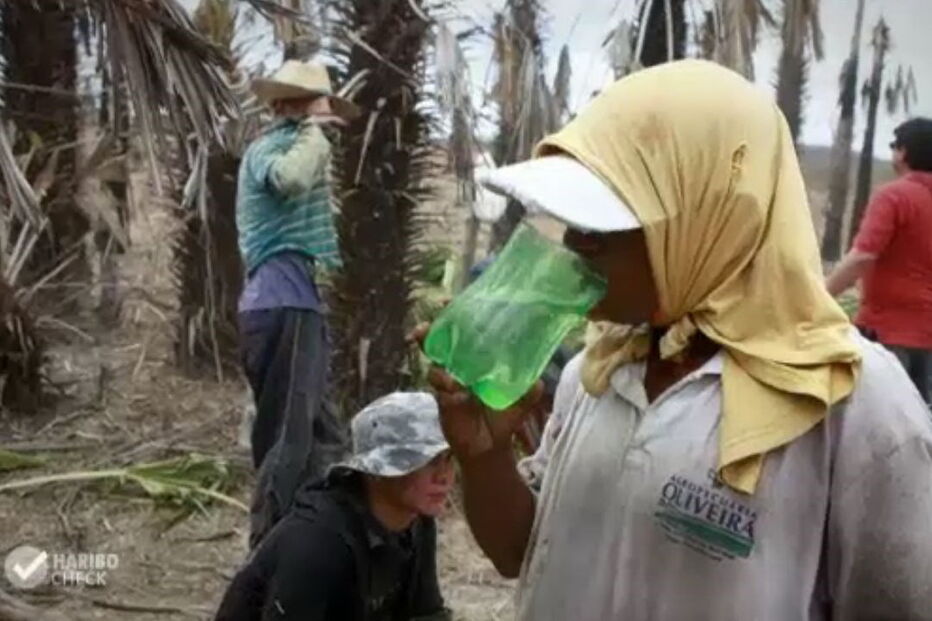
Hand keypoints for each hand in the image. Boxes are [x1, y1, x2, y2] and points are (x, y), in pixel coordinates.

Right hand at [409, 324, 542, 459]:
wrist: (490, 447)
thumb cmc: (504, 417)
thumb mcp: (523, 400)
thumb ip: (530, 388)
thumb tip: (538, 380)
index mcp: (478, 359)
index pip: (464, 332)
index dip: (455, 316)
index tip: (448, 301)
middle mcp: (460, 366)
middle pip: (439, 341)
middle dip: (430, 330)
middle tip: (427, 325)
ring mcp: (448, 381)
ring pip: (433, 361)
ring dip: (434, 356)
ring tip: (441, 362)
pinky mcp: (441, 398)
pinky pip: (437, 385)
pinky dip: (443, 382)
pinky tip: (454, 389)